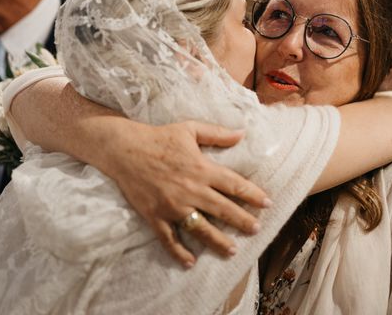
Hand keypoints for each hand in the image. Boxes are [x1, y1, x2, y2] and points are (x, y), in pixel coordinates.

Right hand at [104, 120, 271, 266]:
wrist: (124, 149)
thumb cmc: (159, 137)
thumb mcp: (190, 129)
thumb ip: (217, 133)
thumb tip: (242, 133)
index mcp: (202, 168)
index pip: (234, 185)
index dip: (253, 195)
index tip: (267, 204)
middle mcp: (191, 190)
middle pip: (223, 210)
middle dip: (242, 221)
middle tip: (256, 230)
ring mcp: (173, 206)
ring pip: (201, 229)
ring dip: (218, 241)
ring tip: (232, 250)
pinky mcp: (155, 215)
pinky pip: (169, 239)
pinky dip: (179, 252)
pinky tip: (191, 262)